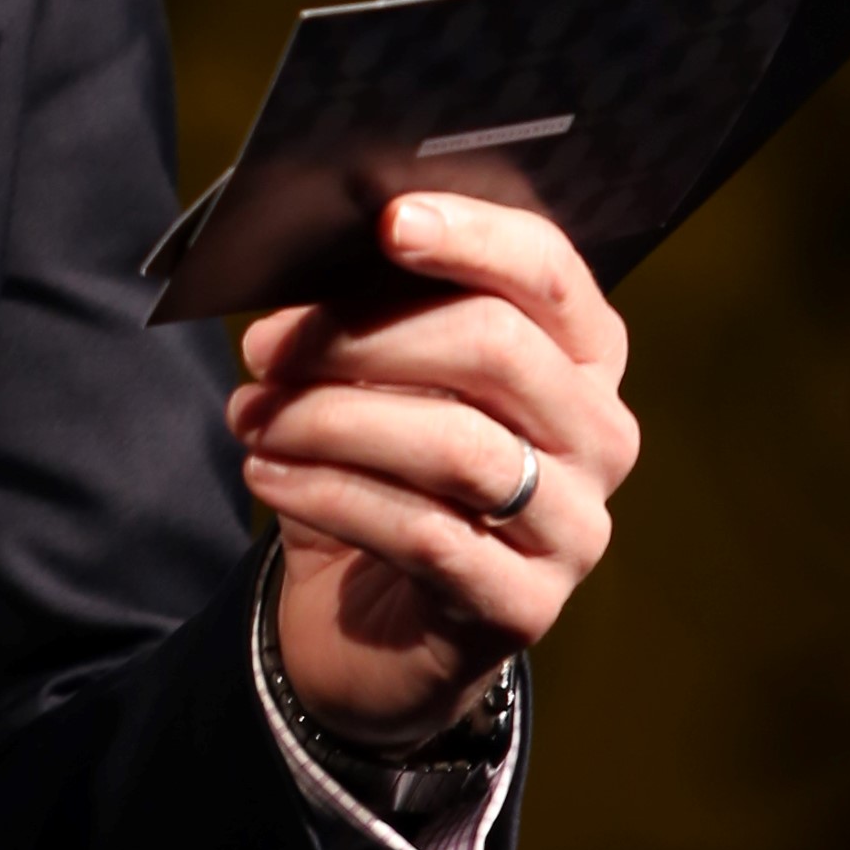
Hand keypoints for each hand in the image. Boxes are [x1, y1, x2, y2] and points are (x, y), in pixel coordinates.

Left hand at [229, 195, 640, 754]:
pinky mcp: (526, 606)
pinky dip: (329, 494)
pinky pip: (425, 534)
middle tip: (265, 349)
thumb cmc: (380, 476)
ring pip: (456, 443)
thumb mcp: (377, 385)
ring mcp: (575, 527)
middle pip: (496, 348)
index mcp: (581, 357)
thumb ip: (373, 319)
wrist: (369, 629)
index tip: (386, 221)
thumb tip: (310, 267)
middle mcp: (599, 435)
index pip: (548, 273)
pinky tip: (266, 475)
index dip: (472, 237)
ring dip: (330, 420)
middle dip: (364, 337)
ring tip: (249, 417)